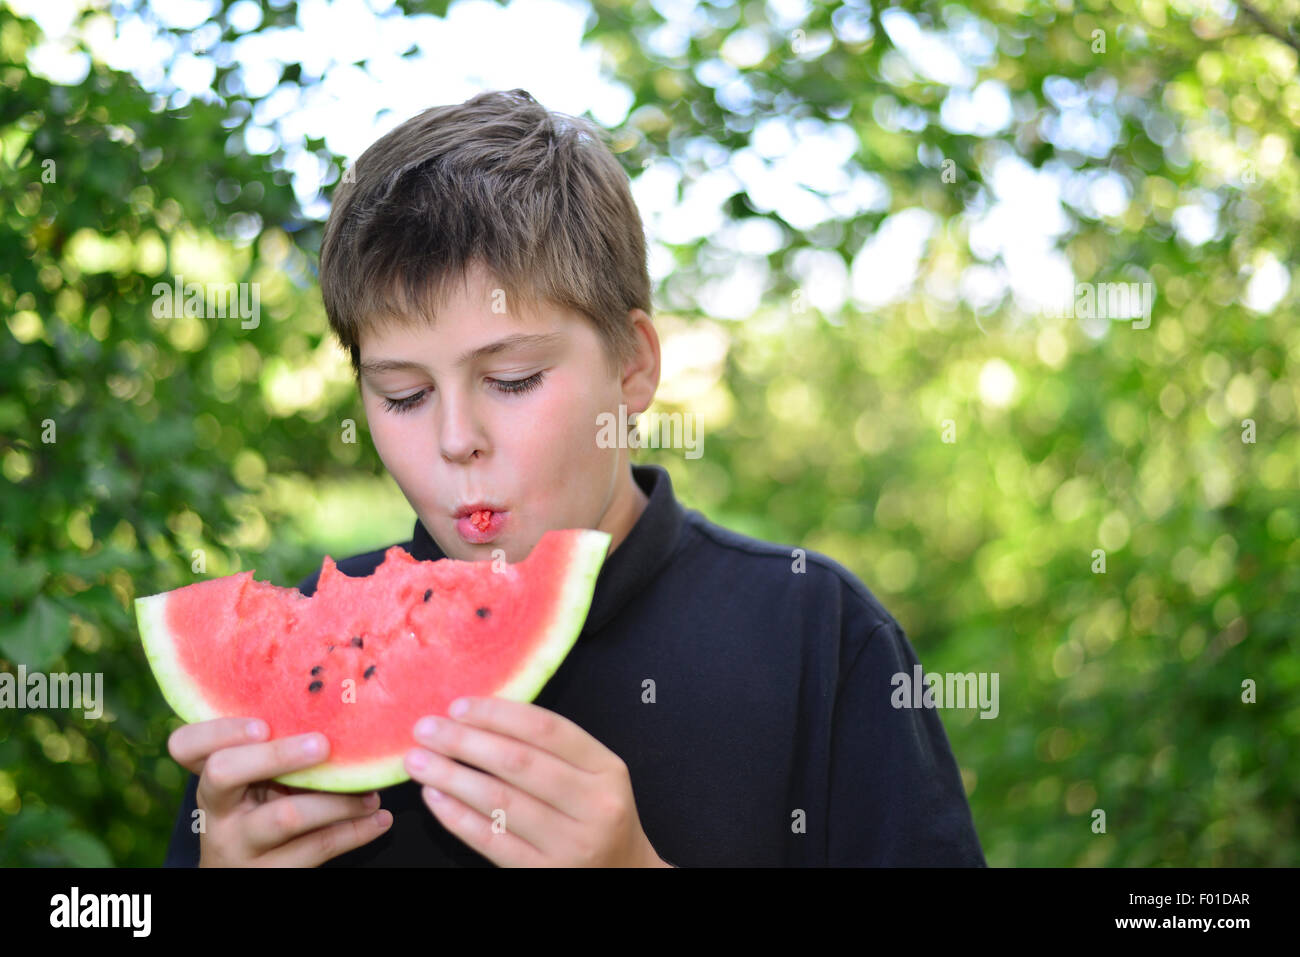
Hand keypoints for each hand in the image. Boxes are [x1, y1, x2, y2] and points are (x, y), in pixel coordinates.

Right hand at [168, 717, 392, 866]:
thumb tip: (337, 704)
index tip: (263, 724)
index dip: (219, 730)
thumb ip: (275, 748)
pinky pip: (315, 849)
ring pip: (284, 816)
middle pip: (225, 772)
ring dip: (337, 800)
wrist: (242, 876)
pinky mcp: (269, 874)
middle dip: (277, 755)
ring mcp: (238, 846)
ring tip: (372, 793)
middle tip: (323, 745)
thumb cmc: (262, 810)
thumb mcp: (257, 781)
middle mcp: (216, 810)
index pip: (185, 745)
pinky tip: (379, 819)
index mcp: (210, 776)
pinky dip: (354, 831)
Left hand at [405, 698, 668, 866]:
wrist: (625, 876)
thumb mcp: (595, 775)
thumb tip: (479, 718)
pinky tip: (434, 798)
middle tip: (425, 729)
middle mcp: (593, 806)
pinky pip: (491, 840)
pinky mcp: (545, 874)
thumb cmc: (597, 816)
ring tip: (418, 761)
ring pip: (500, 802)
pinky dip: (457, 817)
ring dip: (451, 777)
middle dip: (464, 742)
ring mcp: (570, 845)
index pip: (547, 729)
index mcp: (607, 769)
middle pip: (519, 763)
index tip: (457, 706)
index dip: (497, 714)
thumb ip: (552, 749)